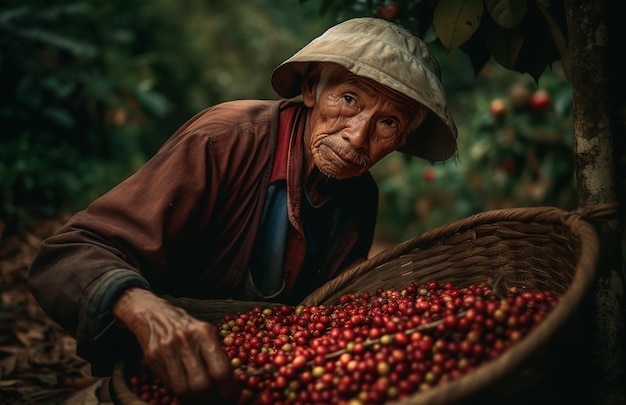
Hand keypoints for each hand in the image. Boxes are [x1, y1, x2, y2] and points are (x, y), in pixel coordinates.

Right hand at [113, 288, 239, 403]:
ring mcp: (167, 350)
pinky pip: (169, 384)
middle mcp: (186, 341)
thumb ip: (216, 355)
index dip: (227, 389)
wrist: (153, 314)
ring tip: (200, 401)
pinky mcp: (152, 358)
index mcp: (204, 333)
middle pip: (201, 384)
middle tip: (215, 402)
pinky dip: (179, 392)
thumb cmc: (186, 326)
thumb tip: (230, 383)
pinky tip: (186, 392)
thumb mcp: (205, 332)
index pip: (220, 370)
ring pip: (183, 388)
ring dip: (194, 400)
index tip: (230, 397)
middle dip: (210, 399)